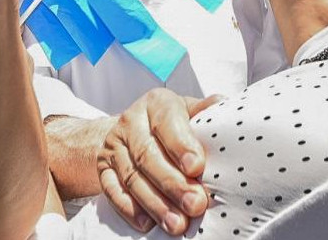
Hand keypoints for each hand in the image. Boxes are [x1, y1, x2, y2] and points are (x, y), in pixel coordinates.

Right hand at [97, 89, 219, 234]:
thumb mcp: (187, 111)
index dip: (181, 144)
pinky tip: (148, 223)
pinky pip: (113, 191)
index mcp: (156, 103)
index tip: (196, 167)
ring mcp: (114, 146)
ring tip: (177, 223)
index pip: (167, 120)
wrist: (131, 131)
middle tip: (195, 204)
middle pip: (148, 155)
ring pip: (132, 177)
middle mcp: (131, 122)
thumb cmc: (170, 124)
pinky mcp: (103, 169)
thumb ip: (204, 111)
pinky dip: (130, 209)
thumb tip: (223, 105)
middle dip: (173, 183)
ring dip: (155, 204)